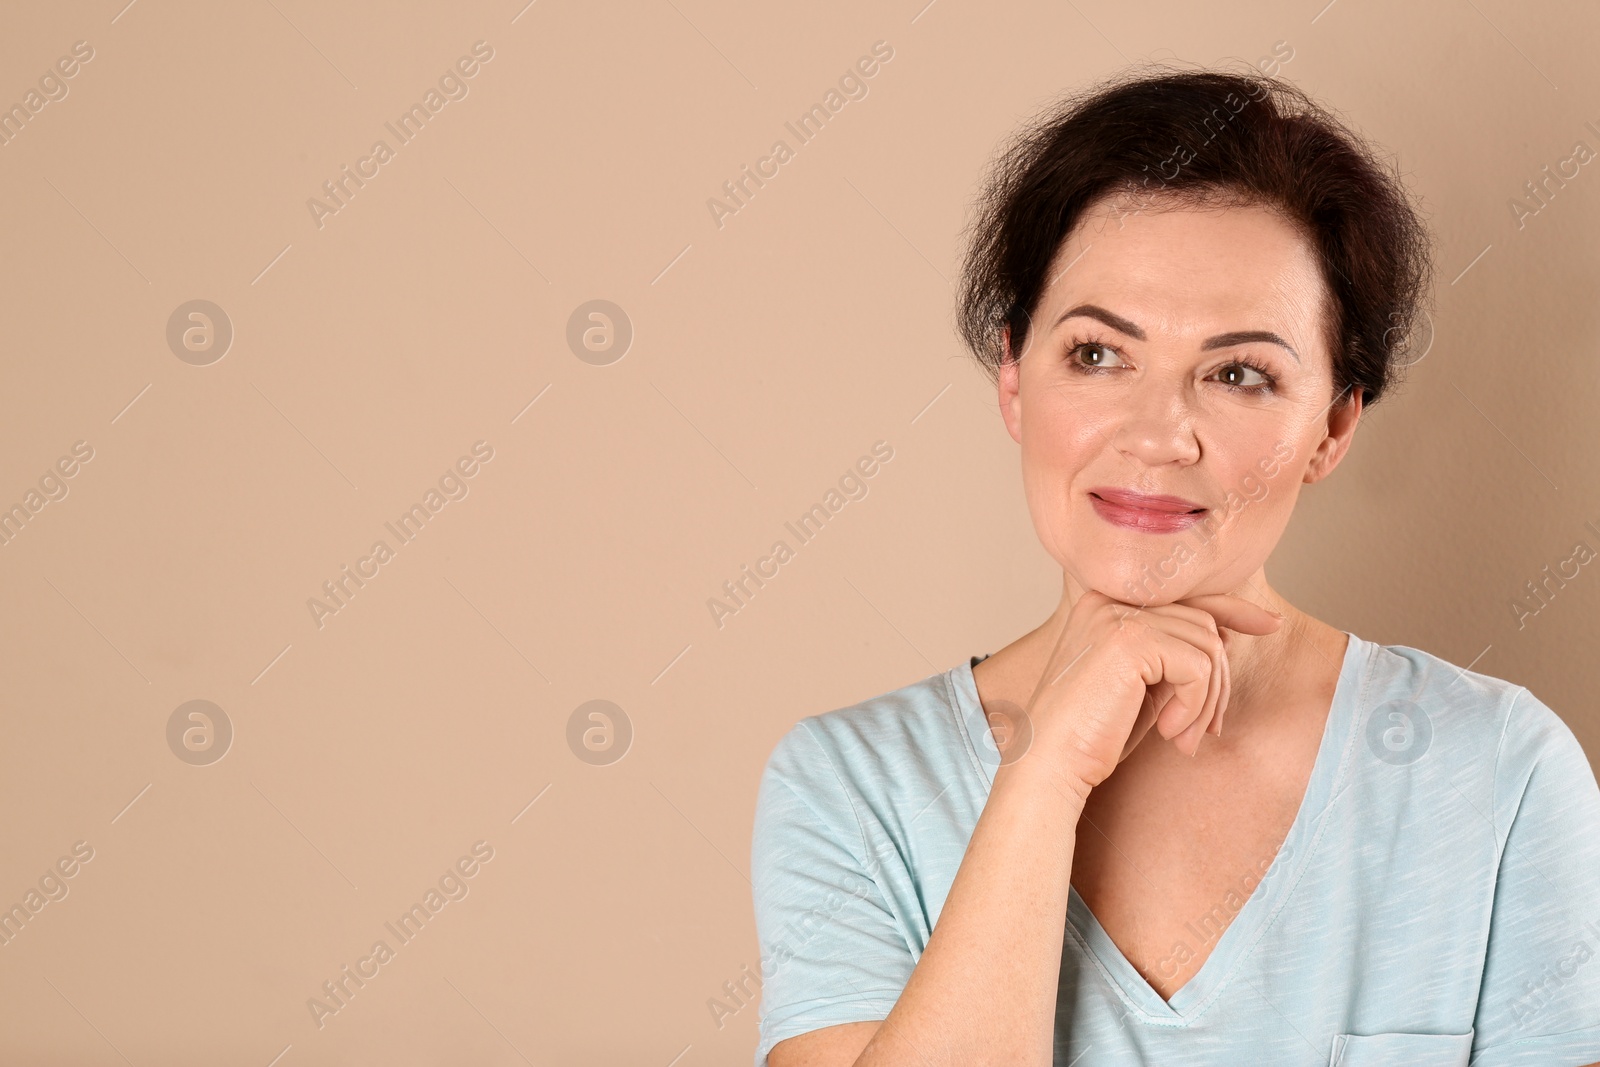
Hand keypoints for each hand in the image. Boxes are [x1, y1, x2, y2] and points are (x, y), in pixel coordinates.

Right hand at [1017, 590, 1283, 793]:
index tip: (1270, 624)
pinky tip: (1168, 731)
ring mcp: (1117, 615)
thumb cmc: (1091, 734)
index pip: (1183, 594)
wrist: (1049, 764)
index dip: (1233, 607)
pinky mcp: (1130, 640)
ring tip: (1183, 737)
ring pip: (1206, 645)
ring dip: (1207, 700)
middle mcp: (1108, 598)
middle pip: (1203, 623)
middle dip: (1217, 682)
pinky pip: (1198, 666)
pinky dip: (1195, 705)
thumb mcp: (1143, 685)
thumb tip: (1228, 631)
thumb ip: (1174, 653)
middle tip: (1200, 731)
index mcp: (1105, 602)